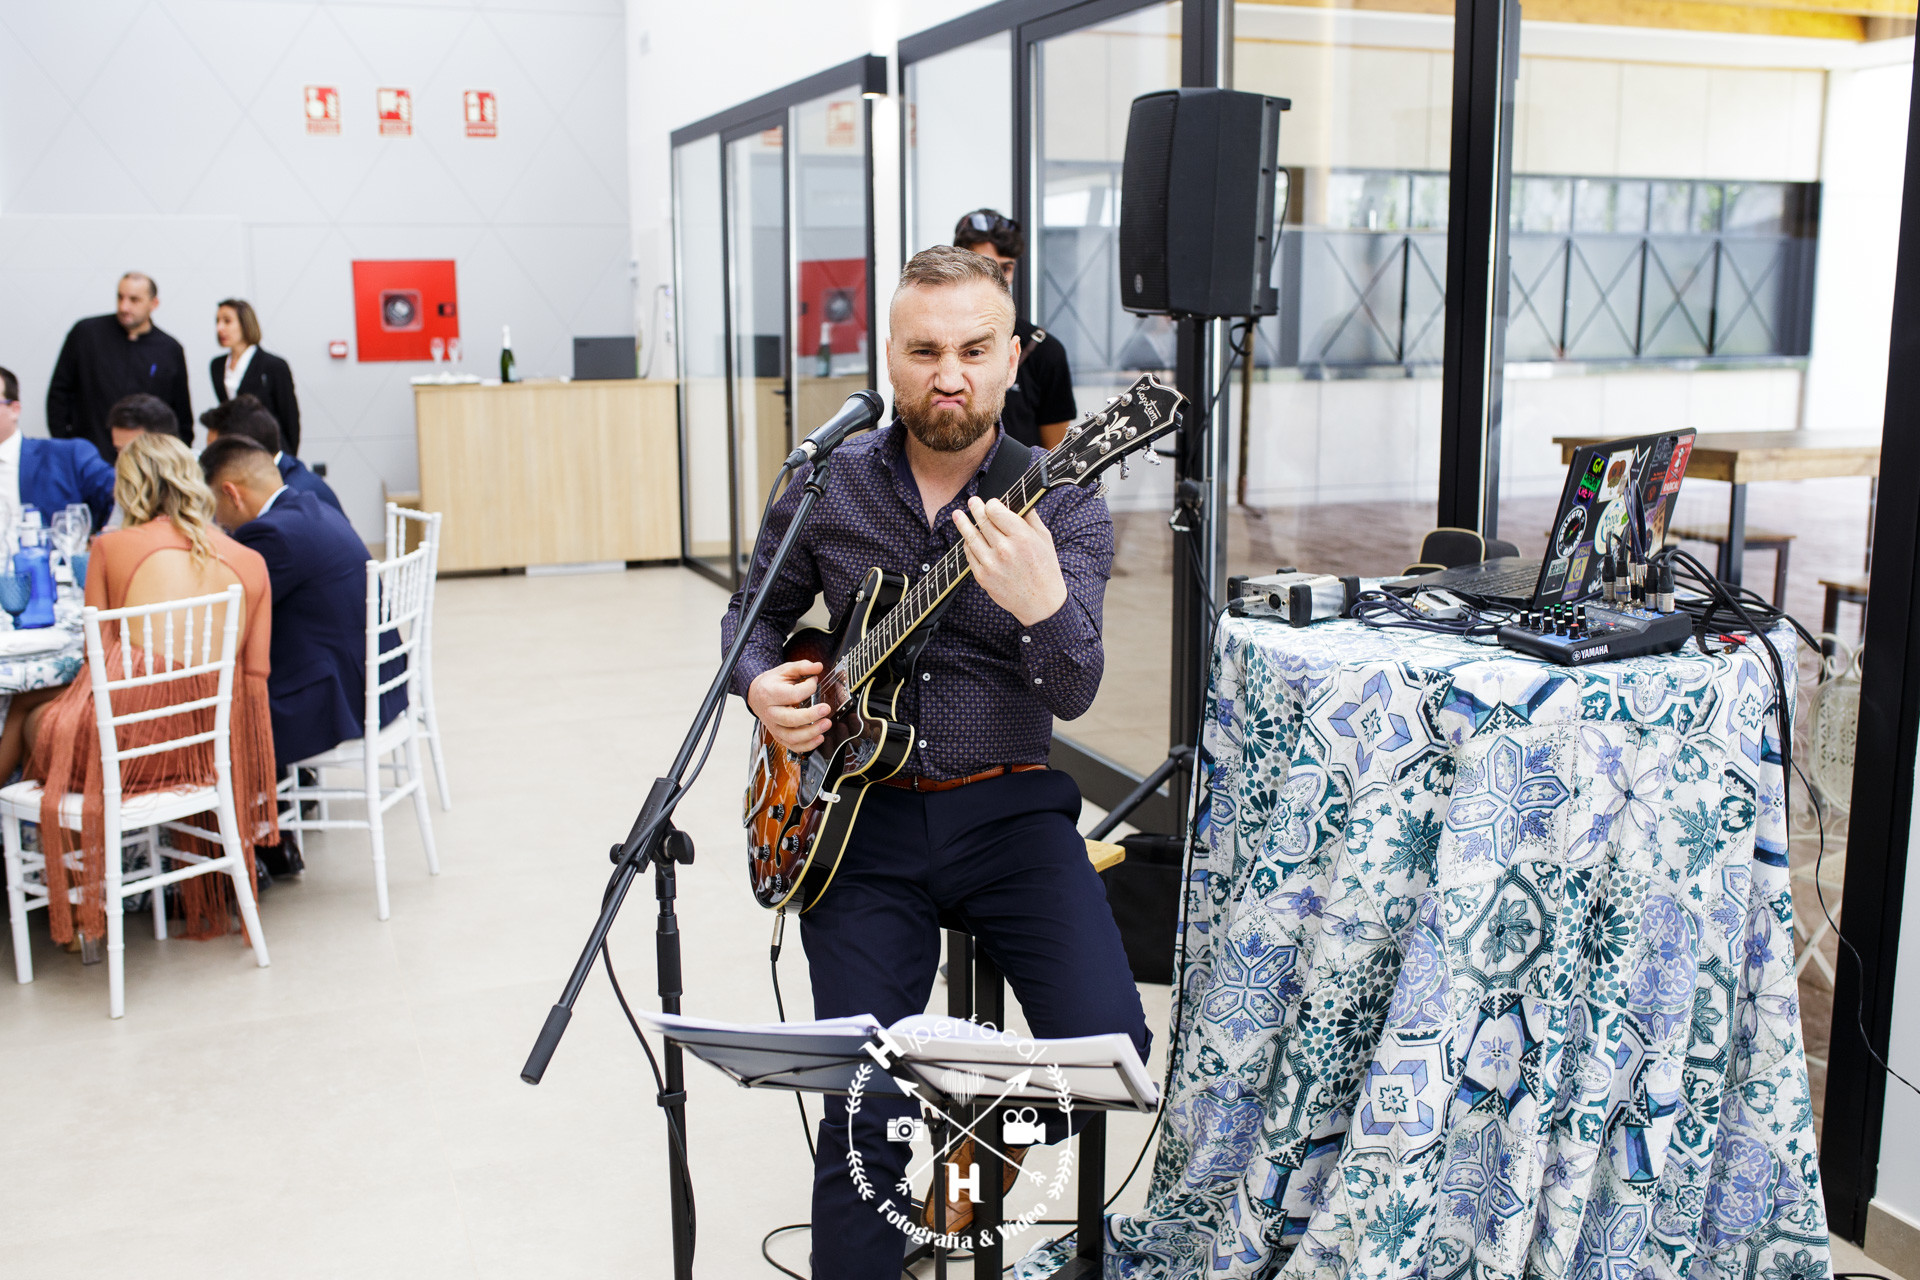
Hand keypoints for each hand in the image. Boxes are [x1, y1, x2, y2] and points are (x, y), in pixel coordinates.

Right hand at [748, 659, 831, 753]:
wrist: (756, 695)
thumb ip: (802, 666)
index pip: (793, 694)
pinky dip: (807, 745)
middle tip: (826, 709)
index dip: (808, 688)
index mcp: (770, 693)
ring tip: (826, 724)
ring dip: (811, 733)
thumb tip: (818, 666)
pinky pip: (792, 746)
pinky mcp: (778, 736)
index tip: (814, 682)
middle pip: (791, 719)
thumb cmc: (772, 683)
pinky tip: (819, 737)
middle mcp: (770, 712)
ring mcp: (773, 726)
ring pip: (791, 737)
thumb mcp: (785, 670)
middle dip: (811, 716)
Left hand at [952, 497, 1067, 627]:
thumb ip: (1030, 517)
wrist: (1041, 603)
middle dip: (975, 508)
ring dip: (963, 524)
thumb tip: (1018, 501)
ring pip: (971, 537)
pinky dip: (967, 545)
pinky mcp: (983, 577)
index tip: (991, 503)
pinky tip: (967, 539)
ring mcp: (991, 564)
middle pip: (982, 521)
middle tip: (972, 502)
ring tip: (958, 515)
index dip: (991, 504)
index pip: (996, 511)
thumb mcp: (1045, 539)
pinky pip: (970, 555)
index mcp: (1022, 537)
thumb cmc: (1045, 569)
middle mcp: (1005, 549)